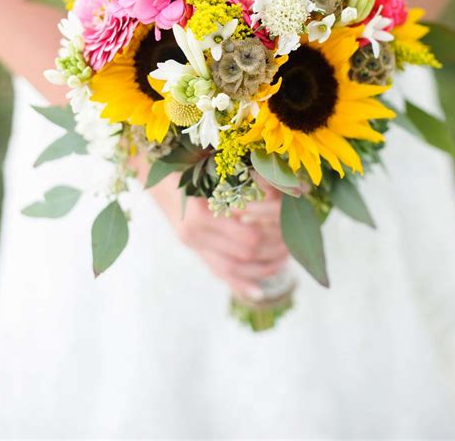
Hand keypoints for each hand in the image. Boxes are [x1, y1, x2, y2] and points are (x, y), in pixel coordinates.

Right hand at [152, 173, 287, 299]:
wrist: (154, 173)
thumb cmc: (189, 163)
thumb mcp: (220, 168)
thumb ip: (257, 179)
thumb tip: (300, 189)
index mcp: (202, 213)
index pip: (250, 237)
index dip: (273, 233)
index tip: (288, 222)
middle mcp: (195, 234)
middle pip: (245, 253)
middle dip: (272, 249)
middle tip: (291, 241)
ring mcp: (193, 244)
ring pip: (233, 268)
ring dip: (263, 267)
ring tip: (283, 259)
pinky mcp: (193, 248)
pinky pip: (218, 273)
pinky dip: (241, 284)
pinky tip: (259, 292)